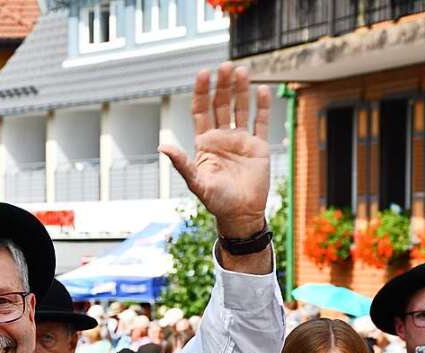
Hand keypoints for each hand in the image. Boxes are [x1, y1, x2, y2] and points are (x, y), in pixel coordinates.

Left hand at [160, 63, 271, 238]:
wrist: (241, 214)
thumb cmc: (216, 201)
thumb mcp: (196, 182)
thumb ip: (182, 164)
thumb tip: (162, 147)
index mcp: (205, 143)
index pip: (201, 110)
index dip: (201, 92)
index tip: (203, 73)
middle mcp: (222, 138)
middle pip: (221, 104)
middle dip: (222, 85)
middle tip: (225, 66)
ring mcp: (240, 140)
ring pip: (240, 108)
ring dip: (240, 89)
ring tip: (241, 70)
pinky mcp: (258, 146)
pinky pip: (260, 122)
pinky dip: (262, 106)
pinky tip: (262, 89)